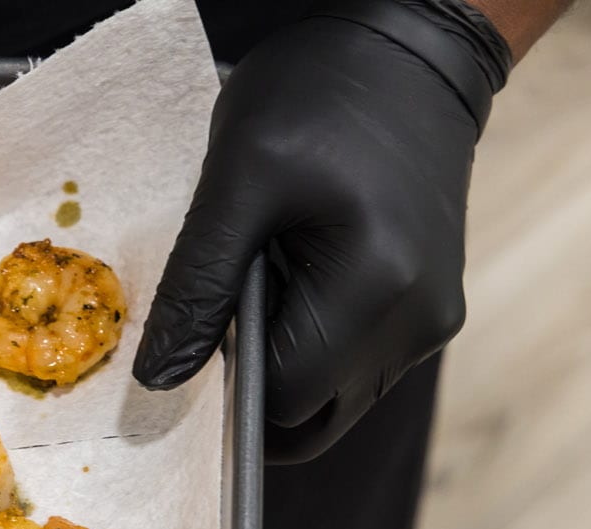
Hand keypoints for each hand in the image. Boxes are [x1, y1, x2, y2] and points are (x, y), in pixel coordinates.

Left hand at [132, 0, 512, 462]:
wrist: (409, 49)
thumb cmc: (319, 96)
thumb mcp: (236, 179)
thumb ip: (197, 286)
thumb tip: (159, 378)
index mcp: (378, 290)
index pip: (286, 399)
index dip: (227, 390)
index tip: (192, 346)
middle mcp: (419, 323)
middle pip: (315, 418)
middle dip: (255, 393)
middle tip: (218, 326)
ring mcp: (431, 321)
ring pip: (336, 400)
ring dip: (283, 371)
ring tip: (260, 292)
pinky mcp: (430, 311)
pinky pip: (356, 368)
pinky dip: (312, 350)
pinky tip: (289, 288)